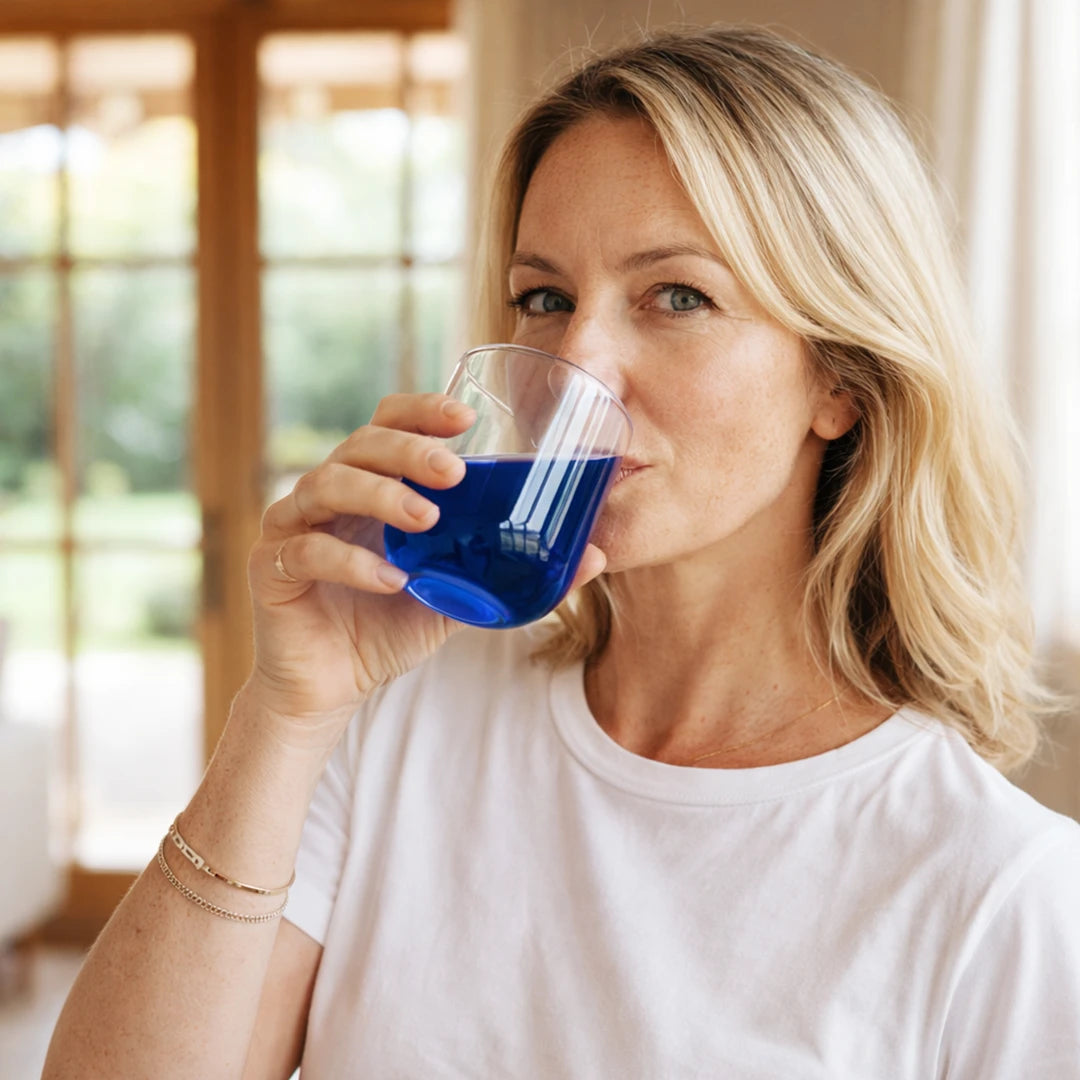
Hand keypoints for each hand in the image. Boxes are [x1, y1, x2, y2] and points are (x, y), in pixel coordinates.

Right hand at [241, 392, 606, 743]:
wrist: (333, 686)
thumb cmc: (391, 627)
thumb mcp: (459, 594)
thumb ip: (510, 571)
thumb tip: (596, 555)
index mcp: (372, 486)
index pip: (387, 423)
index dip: (420, 411)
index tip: (466, 417)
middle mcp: (330, 493)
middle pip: (360, 445)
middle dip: (408, 450)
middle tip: (453, 471)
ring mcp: (295, 524)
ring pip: (327, 484)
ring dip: (380, 495)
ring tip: (426, 519)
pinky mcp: (273, 567)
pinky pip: (307, 550)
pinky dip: (351, 561)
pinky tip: (390, 580)